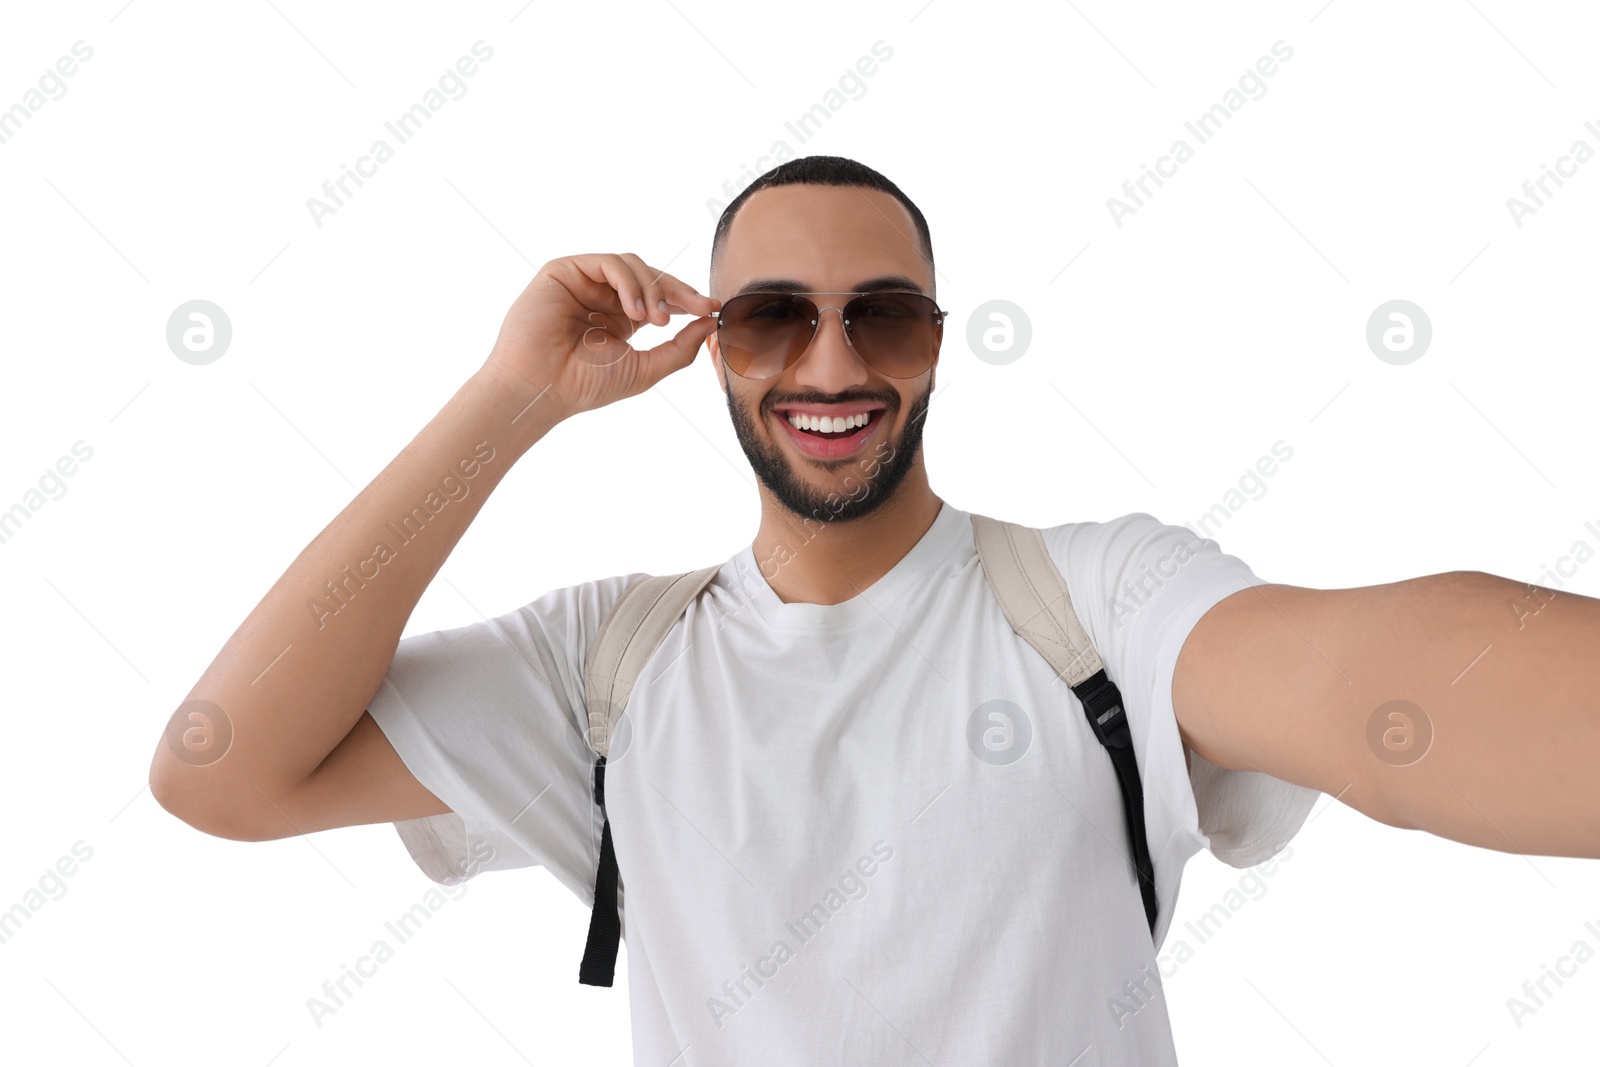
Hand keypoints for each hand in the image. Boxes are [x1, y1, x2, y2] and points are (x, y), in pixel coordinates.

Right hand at [479, 252, 719, 420]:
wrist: (541, 389)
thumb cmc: (585, 385)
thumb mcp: (646, 369)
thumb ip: (680, 348)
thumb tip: (711, 323)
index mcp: (620, 319)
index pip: (660, 298)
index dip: (687, 300)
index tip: (712, 309)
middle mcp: (602, 297)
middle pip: (650, 276)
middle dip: (679, 290)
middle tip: (699, 307)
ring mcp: (583, 282)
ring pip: (632, 265)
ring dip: (652, 289)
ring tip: (657, 320)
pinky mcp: (564, 271)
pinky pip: (608, 263)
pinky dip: (629, 282)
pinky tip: (635, 311)